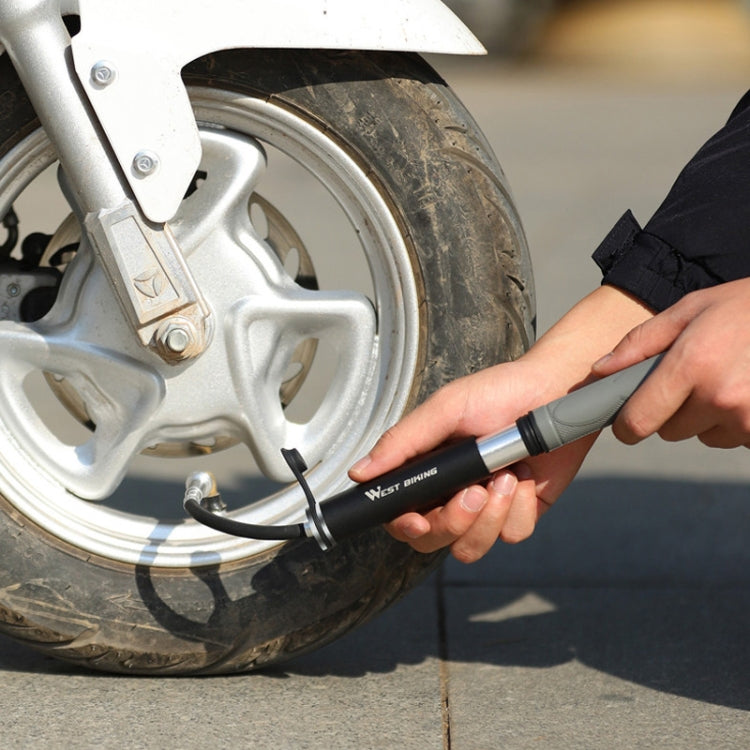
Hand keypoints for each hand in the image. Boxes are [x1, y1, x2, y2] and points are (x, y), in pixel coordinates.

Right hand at [349, 358, 595, 562]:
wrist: (555, 393)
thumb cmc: (500, 392)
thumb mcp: (446, 409)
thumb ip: (403, 442)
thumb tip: (360, 472)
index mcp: (426, 469)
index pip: (398, 512)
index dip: (403, 524)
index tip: (416, 519)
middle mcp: (450, 493)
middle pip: (431, 539)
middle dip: (452, 522)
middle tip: (472, 491)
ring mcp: (485, 508)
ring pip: (469, 546)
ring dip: (488, 516)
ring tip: (504, 476)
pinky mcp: (518, 514)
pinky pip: (511, 534)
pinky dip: (518, 508)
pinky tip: (523, 478)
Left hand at [592, 278, 749, 447]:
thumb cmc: (746, 307)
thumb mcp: (690, 310)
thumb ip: (640, 343)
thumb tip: (600, 371)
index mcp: (692, 364)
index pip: (639, 421)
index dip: (629, 424)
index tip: (629, 421)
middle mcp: (721, 397)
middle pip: (671, 431)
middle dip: (676, 411)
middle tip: (699, 378)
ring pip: (708, 436)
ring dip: (712, 417)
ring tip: (733, 377)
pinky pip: (740, 438)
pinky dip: (741, 422)